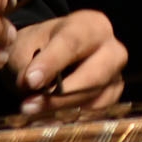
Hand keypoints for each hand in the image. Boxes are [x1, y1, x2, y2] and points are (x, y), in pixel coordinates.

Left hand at [8, 9, 126, 115]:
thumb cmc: (40, 46)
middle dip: (61, 94)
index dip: (51, 63)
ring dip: (62, 108)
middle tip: (29, 105)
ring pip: (95, 97)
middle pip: (94, 74)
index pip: (73, 43)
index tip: (30, 81)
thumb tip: (30, 83)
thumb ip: (27, 62)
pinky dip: (72, 116)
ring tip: (33, 110)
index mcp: (90, 25)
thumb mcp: (25, 46)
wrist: (50, 54)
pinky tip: (49, 116)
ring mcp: (115, 74)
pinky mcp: (112, 96)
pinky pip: (97, 111)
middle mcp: (111, 48)